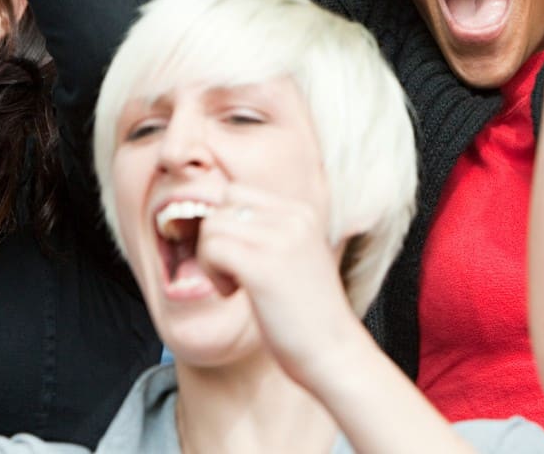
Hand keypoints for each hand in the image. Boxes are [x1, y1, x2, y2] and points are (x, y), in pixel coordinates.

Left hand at [194, 184, 363, 386]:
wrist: (333, 352)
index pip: (237, 192)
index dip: (226, 224)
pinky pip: (212, 249)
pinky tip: (233, 294)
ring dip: (211, 259)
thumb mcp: (296, 256)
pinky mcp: (263, 266)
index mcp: (303, 211)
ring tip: (234, 286)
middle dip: (215, 238)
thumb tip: (218, 216)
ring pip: (212, 225)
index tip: (239, 257)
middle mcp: (294, 217)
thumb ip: (269, 232)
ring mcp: (280, 239)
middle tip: (232, 273)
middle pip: (222, 204)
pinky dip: (212, 273)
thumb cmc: (308, 315)